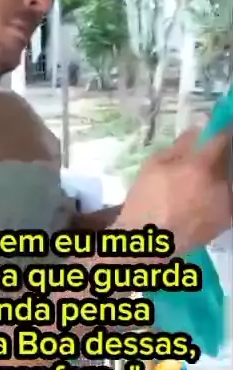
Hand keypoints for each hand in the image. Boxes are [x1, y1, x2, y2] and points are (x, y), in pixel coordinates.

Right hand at [116, 128, 231, 254]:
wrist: (150, 241)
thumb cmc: (145, 200)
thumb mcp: (153, 166)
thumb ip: (178, 147)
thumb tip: (197, 132)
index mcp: (199, 166)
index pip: (221, 139)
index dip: (220, 131)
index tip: (218, 128)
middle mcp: (219, 183)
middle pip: (226, 161)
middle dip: (216, 158)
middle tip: (200, 164)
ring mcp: (226, 203)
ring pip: (227, 180)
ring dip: (218, 178)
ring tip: (197, 187)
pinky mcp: (227, 219)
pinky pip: (227, 198)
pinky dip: (219, 195)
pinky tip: (201, 201)